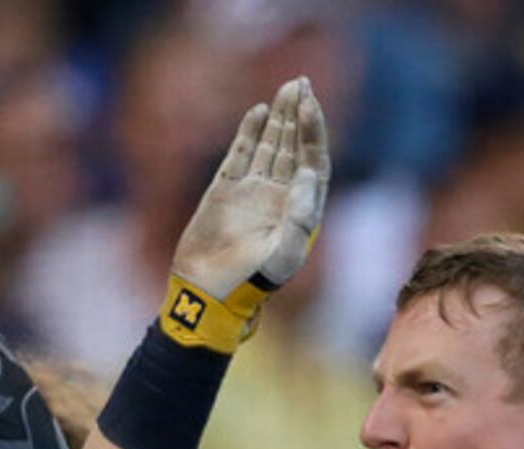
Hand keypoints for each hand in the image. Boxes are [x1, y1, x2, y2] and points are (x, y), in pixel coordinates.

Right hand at [170, 78, 328, 301]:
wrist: (209, 291)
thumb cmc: (251, 280)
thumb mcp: (285, 255)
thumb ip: (302, 217)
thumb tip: (310, 173)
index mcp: (300, 211)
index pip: (313, 161)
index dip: (313, 132)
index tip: (311, 105)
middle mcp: (279, 196)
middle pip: (294, 146)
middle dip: (299, 114)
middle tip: (302, 81)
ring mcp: (252, 191)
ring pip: (270, 145)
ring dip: (279, 117)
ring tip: (288, 87)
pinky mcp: (225, 190)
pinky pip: (241, 153)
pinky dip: (250, 132)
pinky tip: (259, 111)